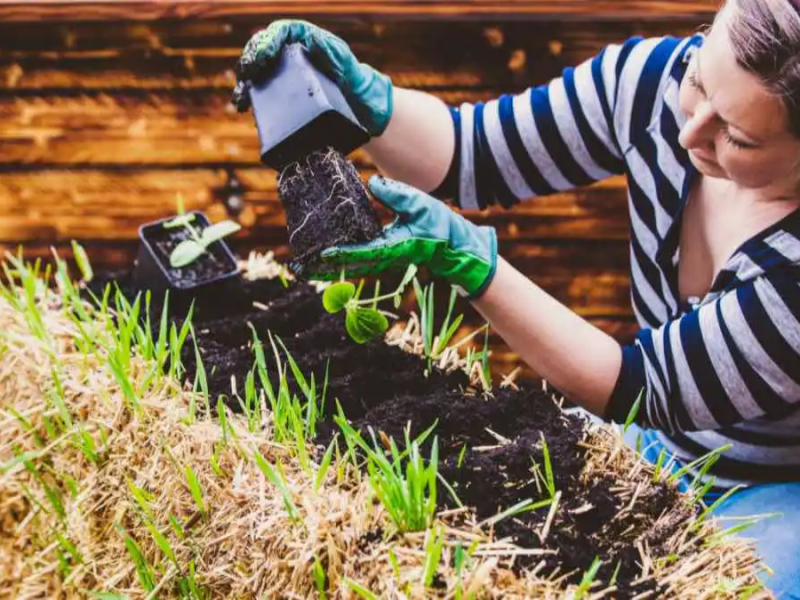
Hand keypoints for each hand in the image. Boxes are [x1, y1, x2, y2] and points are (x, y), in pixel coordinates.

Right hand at [233, 19, 392, 135]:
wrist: (360, 105)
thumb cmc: (355, 81)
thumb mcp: (347, 64)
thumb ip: (333, 52)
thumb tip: (313, 42)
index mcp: (307, 40)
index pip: (281, 32)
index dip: (267, 40)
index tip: (263, 55)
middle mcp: (293, 52)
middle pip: (263, 47)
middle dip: (251, 59)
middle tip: (247, 73)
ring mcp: (286, 71)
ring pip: (257, 68)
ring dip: (245, 79)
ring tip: (242, 94)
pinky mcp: (283, 90)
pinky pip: (260, 88)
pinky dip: (249, 94)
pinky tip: (244, 104)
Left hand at [313, 176, 497, 298]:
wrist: (453, 246)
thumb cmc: (439, 226)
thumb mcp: (419, 204)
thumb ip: (396, 194)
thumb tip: (372, 184)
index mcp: (391, 247)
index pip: (360, 251)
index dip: (339, 253)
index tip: (320, 253)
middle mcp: (383, 258)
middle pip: (347, 265)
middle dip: (323, 267)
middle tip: (298, 267)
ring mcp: (381, 260)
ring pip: (348, 267)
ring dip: (326, 268)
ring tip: (303, 267)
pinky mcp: (381, 257)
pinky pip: (354, 262)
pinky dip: (337, 262)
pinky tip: (323, 259)